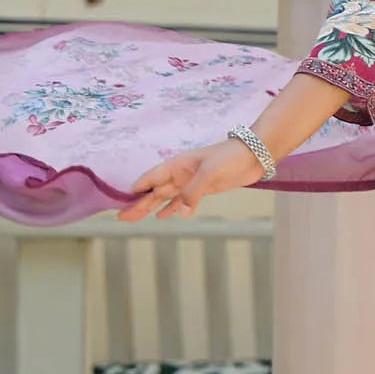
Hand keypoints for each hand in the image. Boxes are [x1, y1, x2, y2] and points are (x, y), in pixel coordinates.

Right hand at [116, 137, 265, 221]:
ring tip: (134, 218)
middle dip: (138, 203)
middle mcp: (180, 174)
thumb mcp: (210, 172)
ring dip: (150, 208)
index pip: (151, 178)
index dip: (137, 188)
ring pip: (164, 197)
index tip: (121, 201)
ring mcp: (190, 182)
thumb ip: (193, 192)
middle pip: (154, 191)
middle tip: (121, 217)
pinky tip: (161, 216)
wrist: (253, 155)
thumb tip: (180, 213)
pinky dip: (171, 209)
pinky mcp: (202, 190)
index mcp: (177, 165)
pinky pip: (181, 201)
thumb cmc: (230, 157)